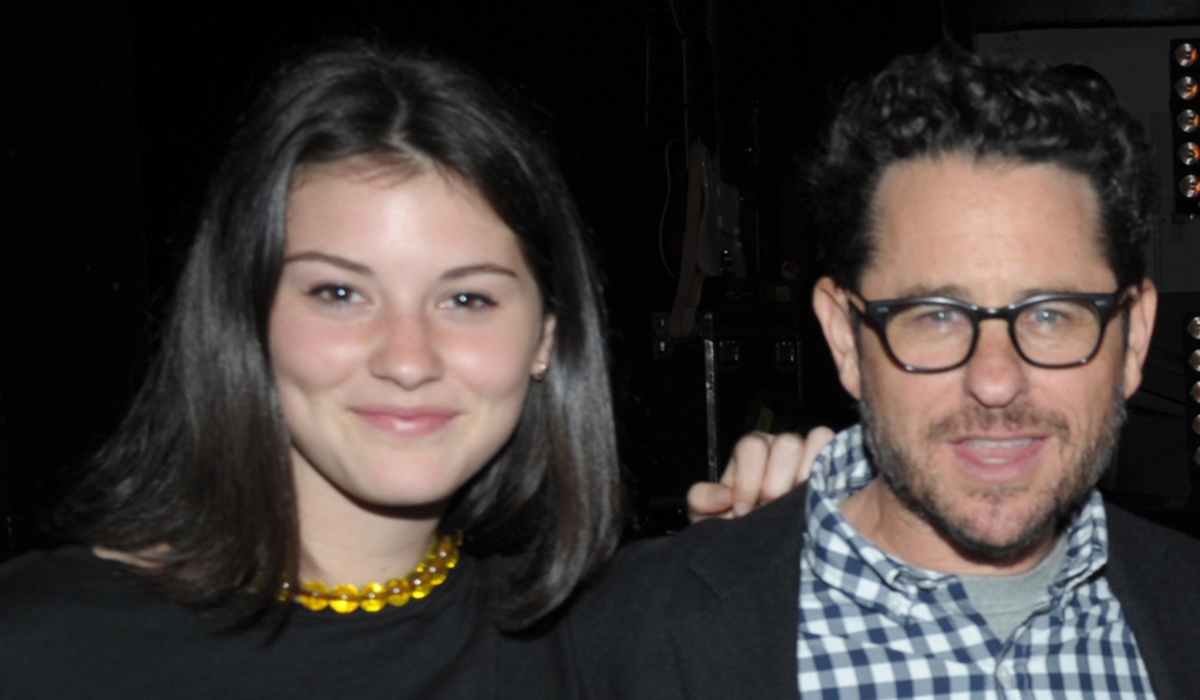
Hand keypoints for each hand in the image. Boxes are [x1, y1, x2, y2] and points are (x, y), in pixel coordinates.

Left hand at [686, 427, 833, 521]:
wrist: (761, 550)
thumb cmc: (738, 528)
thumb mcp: (709, 518)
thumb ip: (703, 500)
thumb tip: (721, 496)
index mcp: (750, 454)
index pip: (752, 447)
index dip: (747, 479)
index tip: (742, 510)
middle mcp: (780, 449)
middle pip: (786, 444)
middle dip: (777, 483)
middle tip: (771, 510)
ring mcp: (809, 455)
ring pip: (816, 442)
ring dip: (807, 477)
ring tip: (798, 507)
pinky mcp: (833, 467)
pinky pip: (836, 448)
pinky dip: (833, 469)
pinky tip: (820, 500)